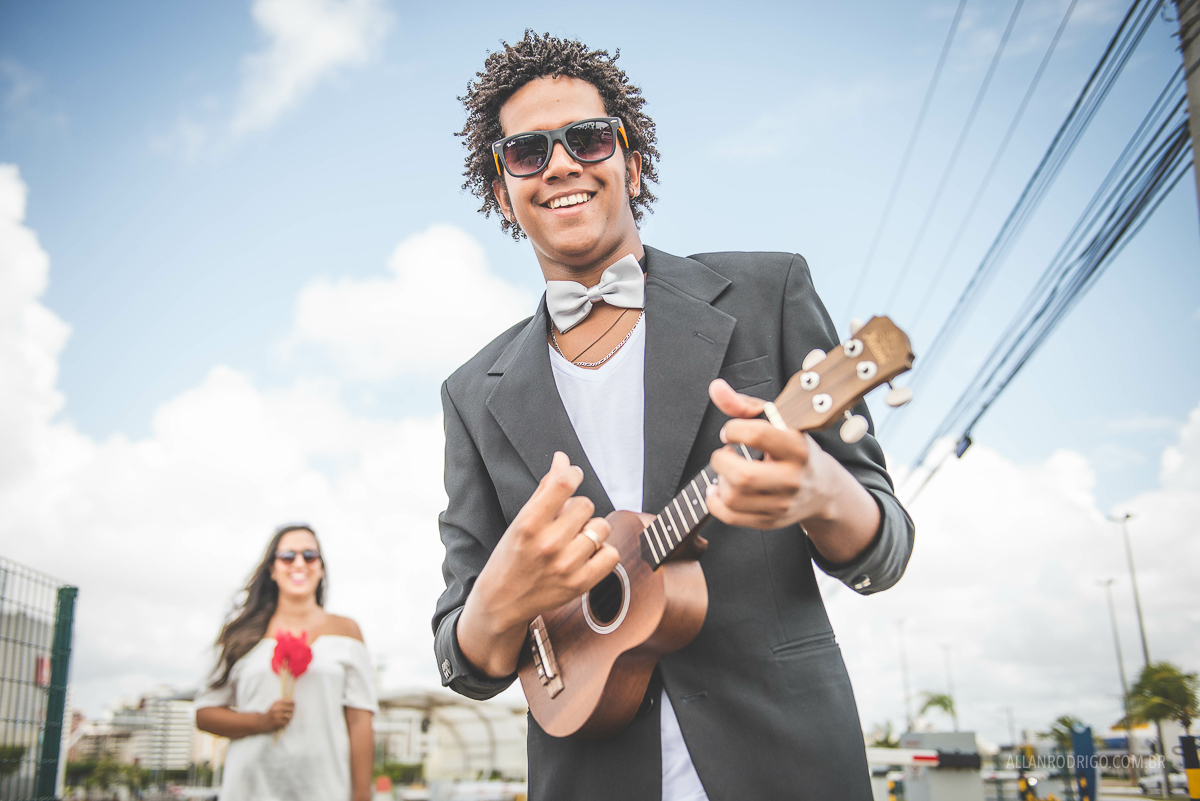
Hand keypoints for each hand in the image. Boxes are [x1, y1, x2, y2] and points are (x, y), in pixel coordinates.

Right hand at [259, 699, 294, 731]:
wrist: (261, 722)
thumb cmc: (270, 713)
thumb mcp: (275, 705)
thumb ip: (283, 702)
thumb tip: (293, 700)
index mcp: (277, 703)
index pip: (290, 701)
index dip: (293, 703)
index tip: (293, 705)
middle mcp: (277, 709)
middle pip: (291, 708)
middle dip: (292, 710)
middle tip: (290, 712)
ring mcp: (277, 716)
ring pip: (290, 716)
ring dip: (289, 717)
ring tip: (286, 717)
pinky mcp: (278, 723)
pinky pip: (287, 722)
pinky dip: (286, 721)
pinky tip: (282, 721)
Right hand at [458, 451, 619, 677]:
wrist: (502, 601)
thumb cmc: (511, 556)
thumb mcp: (521, 520)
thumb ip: (545, 489)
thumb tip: (562, 459)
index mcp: (529, 524)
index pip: (563, 485)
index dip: (573, 474)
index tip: (573, 477)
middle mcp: (548, 544)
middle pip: (586, 505)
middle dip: (578, 509)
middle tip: (565, 522)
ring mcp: (566, 566)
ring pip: (601, 528)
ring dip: (591, 530)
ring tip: (575, 539)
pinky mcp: (581, 584)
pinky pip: (611, 554)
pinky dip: (603, 552)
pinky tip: (587, 555)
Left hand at [704, 379, 879, 561]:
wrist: (823, 490)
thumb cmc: (794, 450)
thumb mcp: (778, 423)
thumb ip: (744, 405)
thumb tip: (716, 388)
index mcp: (798, 448)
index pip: (758, 435)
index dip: (734, 429)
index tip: (731, 431)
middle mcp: (792, 479)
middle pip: (743, 475)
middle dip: (721, 460)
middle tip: (725, 453)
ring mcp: (781, 504)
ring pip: (733, 497)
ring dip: (719, 481)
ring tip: (726, 471)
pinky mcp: (769, 521)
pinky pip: (730, 516)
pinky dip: (714, 502)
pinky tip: (718, 490)